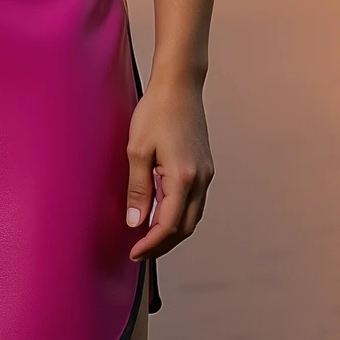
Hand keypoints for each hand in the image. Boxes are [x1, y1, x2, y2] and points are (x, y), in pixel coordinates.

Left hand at [124, 82, 213, 261]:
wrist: (179, 87)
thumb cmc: (156, 112)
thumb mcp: (137, 151)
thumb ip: (138, 190)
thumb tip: (135, 222)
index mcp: (184, 177)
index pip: (169, 225)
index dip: (151, 244)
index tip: (133, 253)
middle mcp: (201, 179)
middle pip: (186, 227)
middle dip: (163, 245)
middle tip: (139, 251)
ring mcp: (206, 174)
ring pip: (193, 216)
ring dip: (173, 232)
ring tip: (149, 238)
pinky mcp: (205, 167)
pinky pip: (195, 202)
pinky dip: (180, 216)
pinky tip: (162, 214)